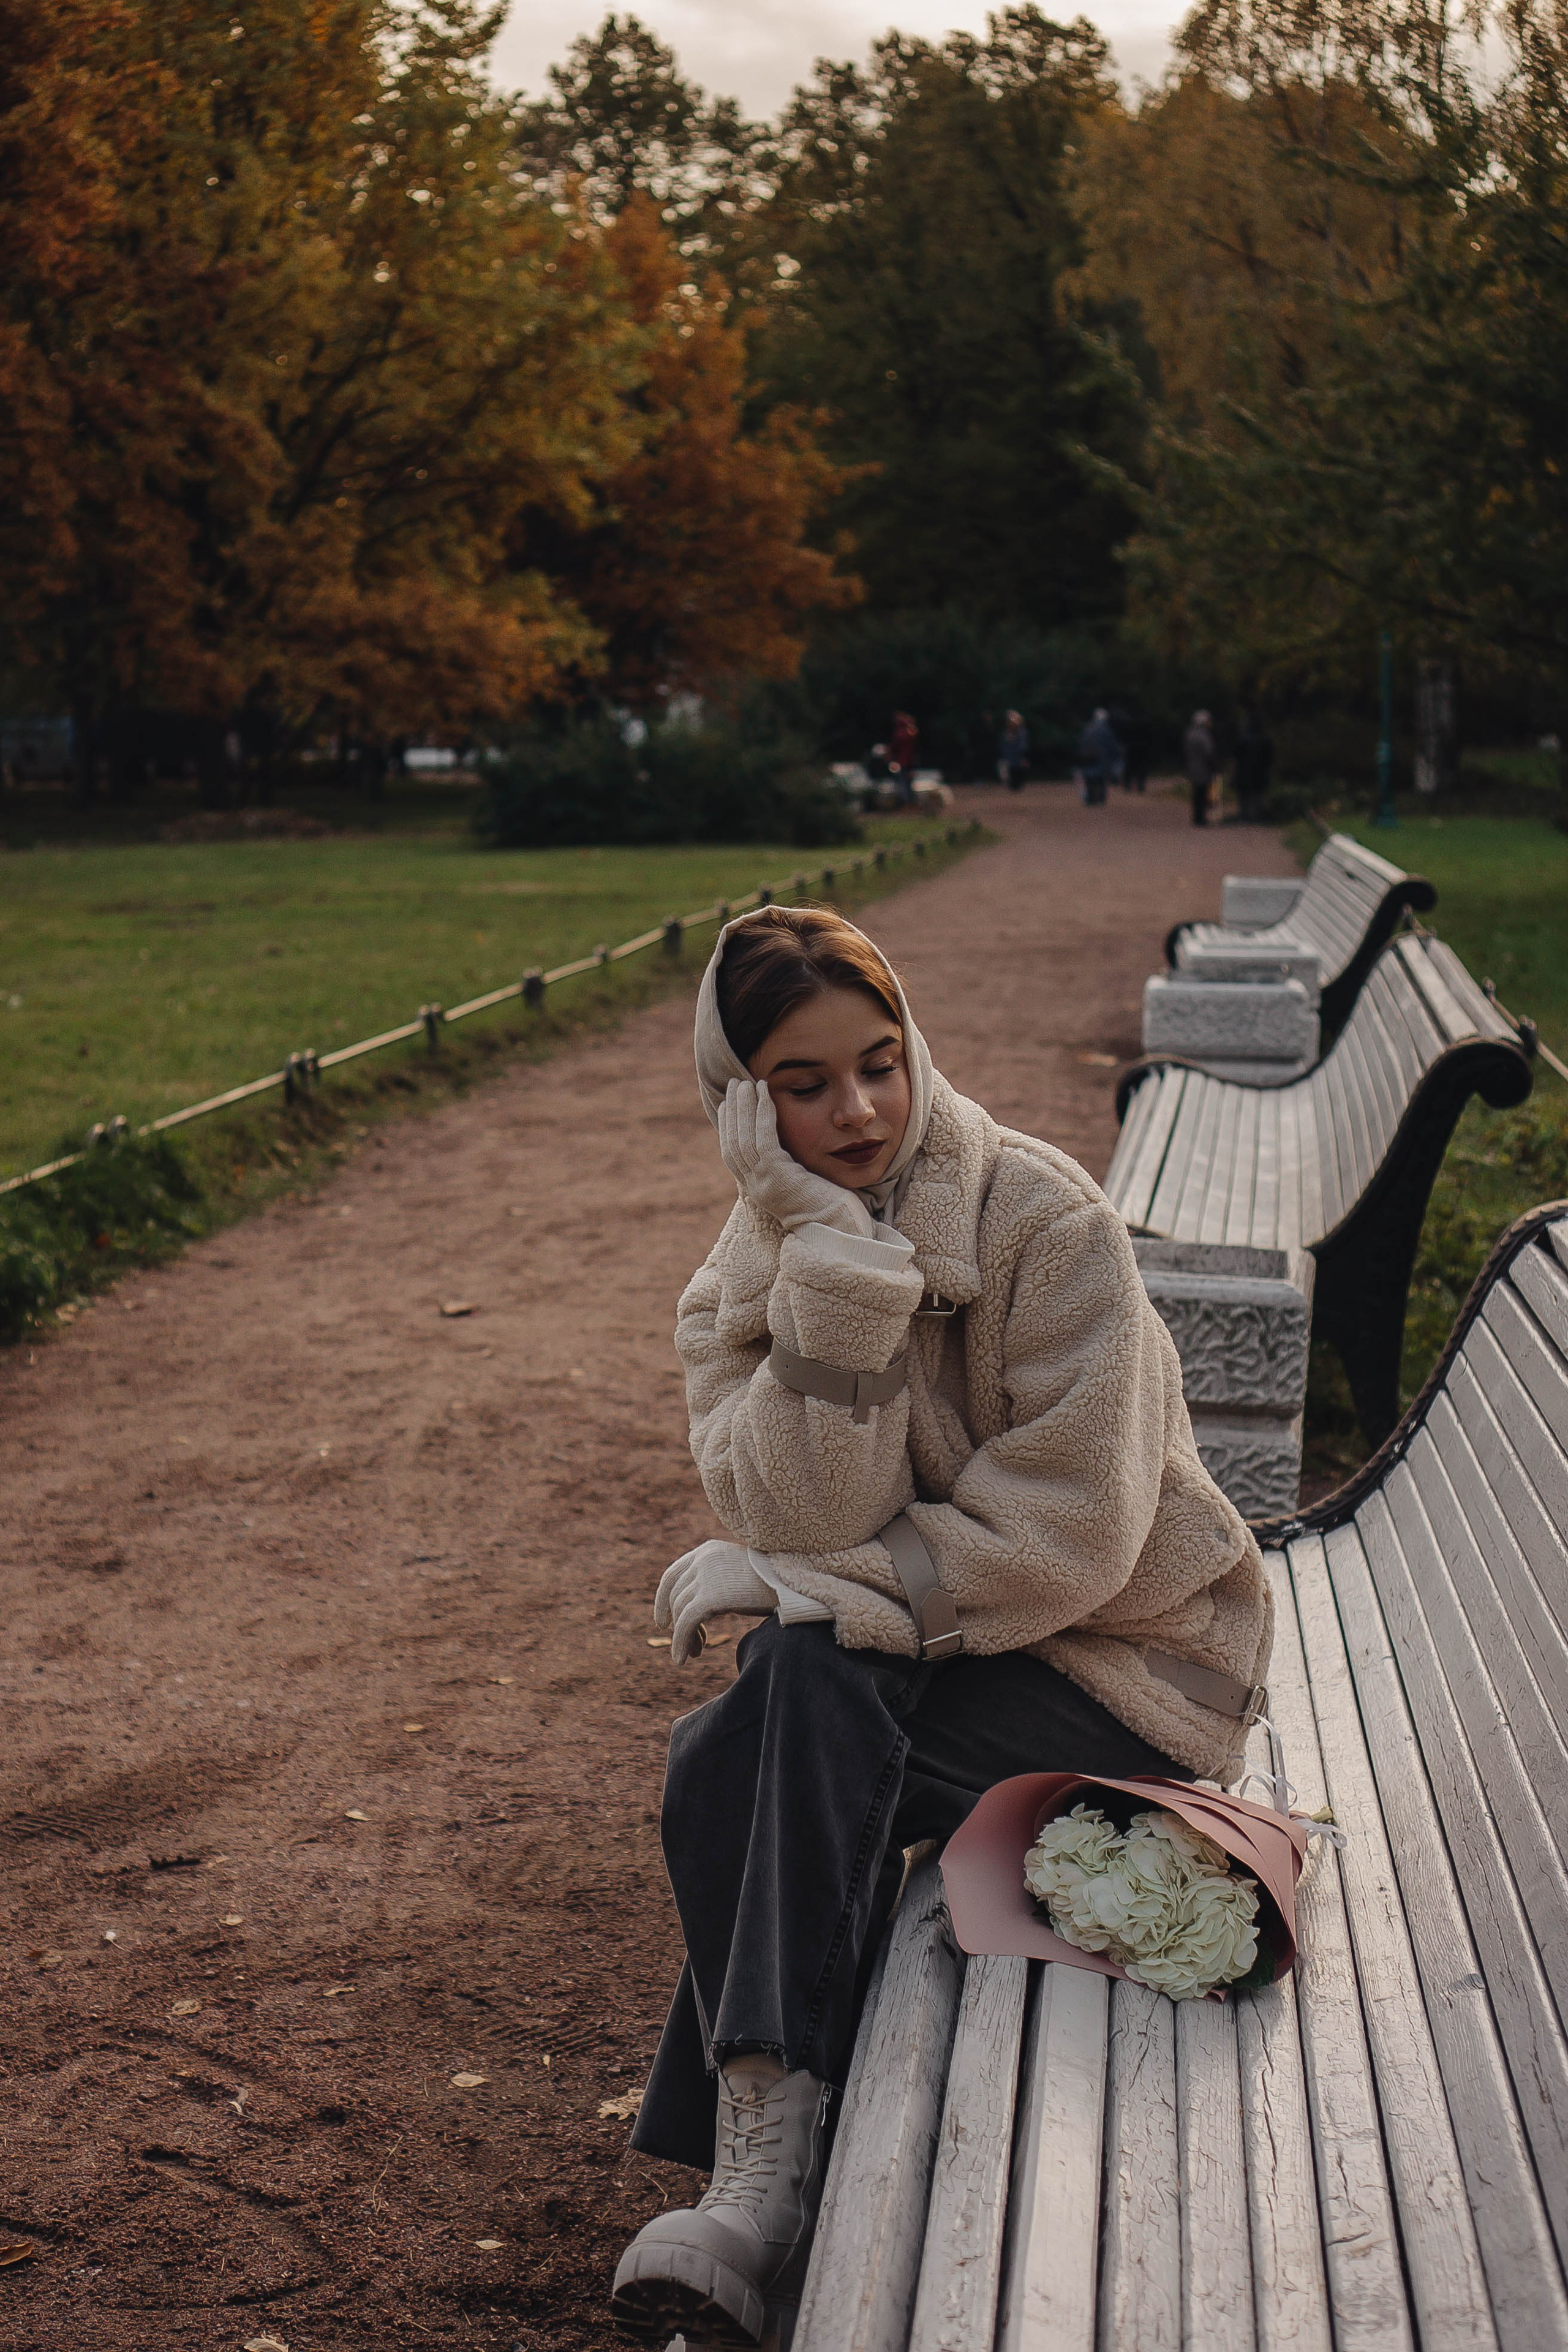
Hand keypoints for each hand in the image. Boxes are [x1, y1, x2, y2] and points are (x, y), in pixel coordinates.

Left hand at [655, 1539, 775, 1664]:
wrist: (794, 1581)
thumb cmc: (773, 1582)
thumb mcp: (737, 1575)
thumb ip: (716, 1583)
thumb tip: (698, 1610)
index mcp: (707, 1551)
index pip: (671, 1576)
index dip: (663, 1601)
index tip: (664, 1622)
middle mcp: (702, 1560)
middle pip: (675, 1597)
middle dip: (678, 1624)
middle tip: (692, 1647)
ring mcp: (705, 1577)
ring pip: (679, 1612)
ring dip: (683, 1637)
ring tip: (694, 1654)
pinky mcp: (710, 1597)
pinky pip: (685, 1624)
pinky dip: (680, 1643)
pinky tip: (682, 1659)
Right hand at [718, 1079, 873, 1239]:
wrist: (842, 1232)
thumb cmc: (831, 1209)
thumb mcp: (802, 1183)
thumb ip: (788, 1167)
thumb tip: (786, 1147)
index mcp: (758, 1190)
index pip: (733, 1153)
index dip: (728, 1126)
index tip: (729, 1103)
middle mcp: (755, 1188)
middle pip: (733, 1143)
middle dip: (732, 1111)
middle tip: (735, 1084)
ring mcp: (764, 1184)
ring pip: (744, 1138)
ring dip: (744, 1107)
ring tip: (747, 1083)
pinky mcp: (778, 1177)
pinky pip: (764, 1139)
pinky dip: (762, 1113)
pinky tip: (765, 1093)